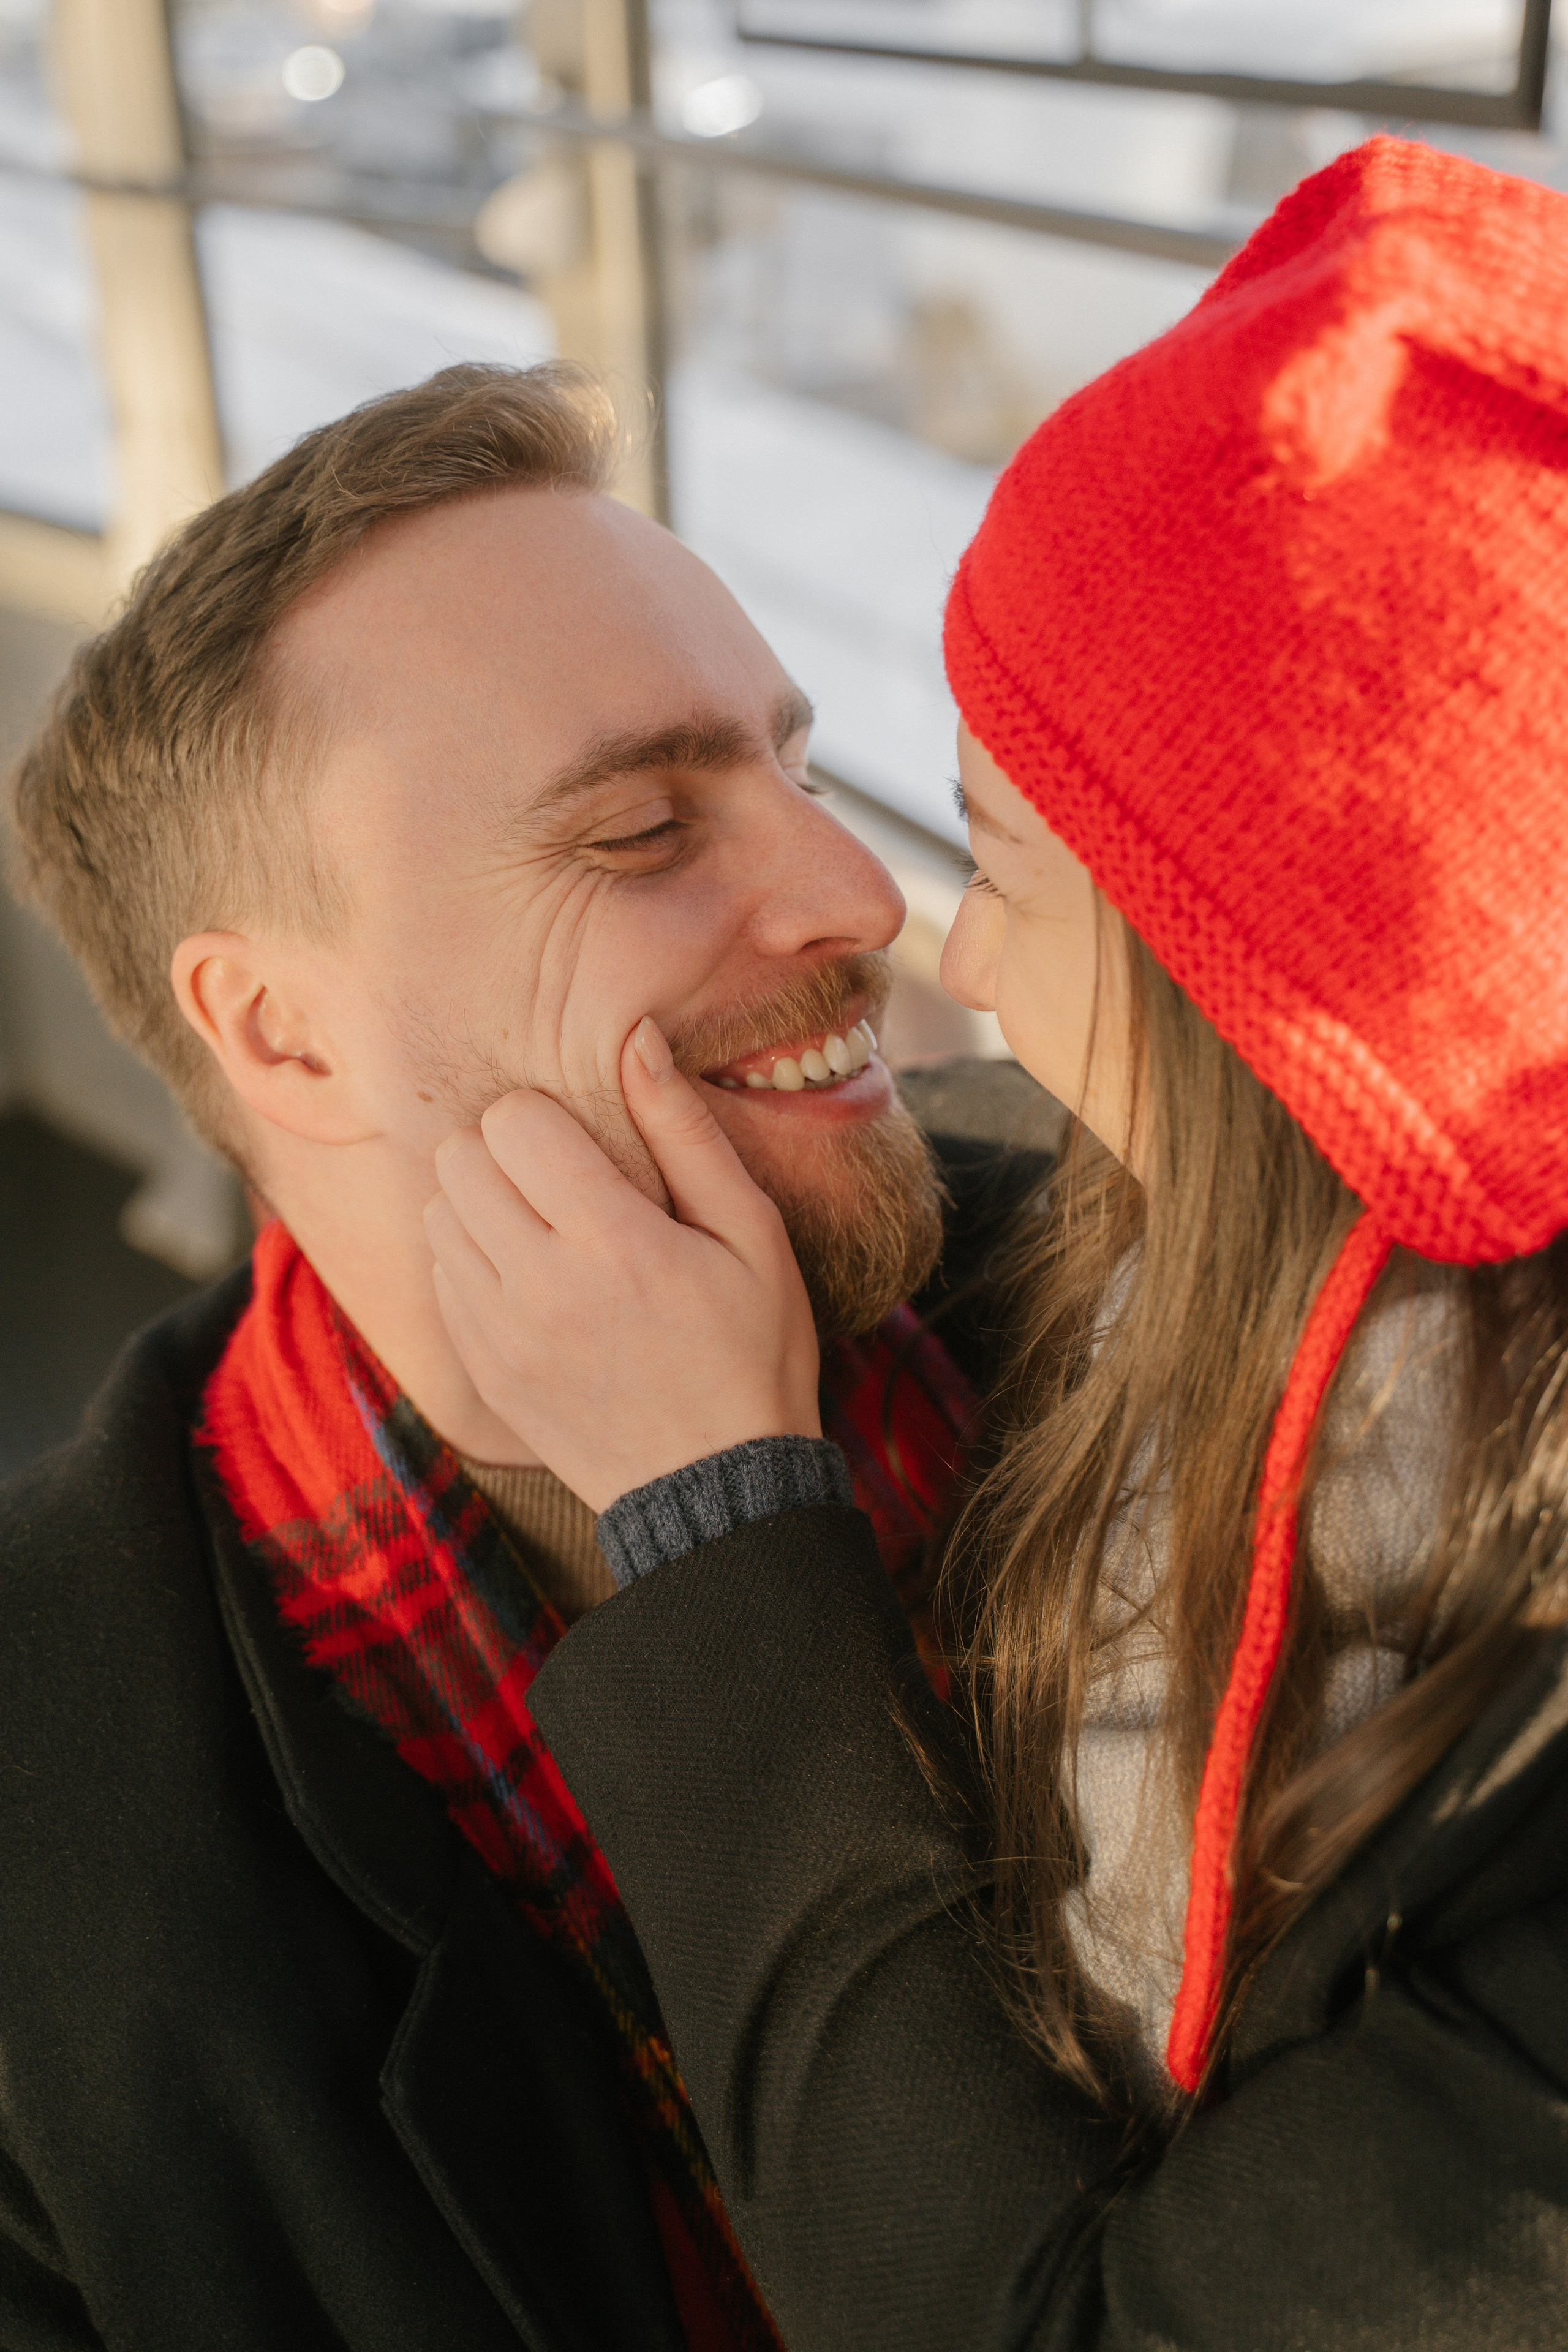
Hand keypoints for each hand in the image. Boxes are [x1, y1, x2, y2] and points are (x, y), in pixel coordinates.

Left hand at [423, 1018, 821, 1511]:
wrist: (717, 1490)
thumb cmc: (753, 1352)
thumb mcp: (754, 1235)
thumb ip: (686, 1134)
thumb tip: (637, 1039)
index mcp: (615, 1245)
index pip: (515, 1125)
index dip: (547, 1117)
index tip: (585, 1145)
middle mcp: (541, 1287)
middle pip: (458, 1159)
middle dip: (504, 1150)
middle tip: (557, 1178)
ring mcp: (501, 1335)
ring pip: (437, 1215)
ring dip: (480, 1204)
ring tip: (542, 1227)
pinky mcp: (483, 1371)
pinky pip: (441, 1279)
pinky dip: (473, 1261)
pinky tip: (530, 1278)